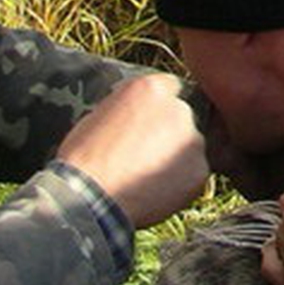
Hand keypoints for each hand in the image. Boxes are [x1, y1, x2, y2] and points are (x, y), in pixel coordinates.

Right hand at [56, 72, 208, 227]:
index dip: (158, 107)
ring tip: (145, 178)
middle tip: (145, 155)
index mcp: (151, 88)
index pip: (169, 87)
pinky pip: (193, 173)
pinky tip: (154, 192)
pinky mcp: (200, 169)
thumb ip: (129, 108)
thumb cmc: (83, 158)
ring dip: (175, 157)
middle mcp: (179, 108)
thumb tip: (138, 115)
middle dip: (168, 133)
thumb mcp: (100, 115)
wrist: (88, 197)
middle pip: (181, 117)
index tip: (150, 122)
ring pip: (189, 146)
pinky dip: (180, 183)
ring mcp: (193, 139)